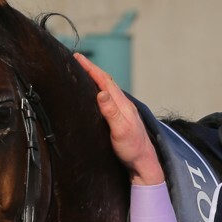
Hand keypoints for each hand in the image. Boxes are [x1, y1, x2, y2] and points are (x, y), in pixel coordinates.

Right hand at [73, 53, 164, 184]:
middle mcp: (124, 105)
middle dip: (92, 70)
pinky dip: (100, 91)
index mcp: (123, 104)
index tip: (78, 57)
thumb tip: (101, 92)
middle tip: (77, 60)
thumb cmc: (133, 149)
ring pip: (109, 89)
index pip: (105, 81)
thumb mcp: (121, 131)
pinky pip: (110, 99)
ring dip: (96, 79)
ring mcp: (124, 111)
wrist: (144, 164)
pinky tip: (96, 94)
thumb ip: (111, 112)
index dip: (91, 68)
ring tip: (84, 72)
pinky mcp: (122, 119)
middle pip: (107, 82)